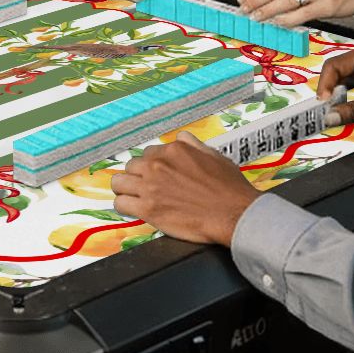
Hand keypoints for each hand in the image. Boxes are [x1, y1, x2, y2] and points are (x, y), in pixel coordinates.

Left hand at [111, 132, 260, 244]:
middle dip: (138, 176)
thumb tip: (181, 138)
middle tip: (147, 188)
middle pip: (132, 166)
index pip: (149, 153)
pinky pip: (120, 203)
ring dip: (126, 189)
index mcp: (173, 150)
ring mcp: (151, 186)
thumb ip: (193, 145)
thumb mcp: (214, 155)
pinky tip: (132, 209)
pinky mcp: (148, 209)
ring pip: (119, 182)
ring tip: (134, 197)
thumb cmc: (229, 188)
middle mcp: (158, 164)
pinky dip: (124, 206)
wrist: (234, 214)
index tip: (157, 177)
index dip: (153, 167)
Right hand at [318, 41, 353, 124]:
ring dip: (339, 95)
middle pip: (336, 72)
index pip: (334, 66)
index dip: (325, 86)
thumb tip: (330, 116)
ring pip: (344, 79)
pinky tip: (349, 107)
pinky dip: (349, 96)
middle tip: (327, 110)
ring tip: (337, 110)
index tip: (323, 104)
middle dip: (331, 91)